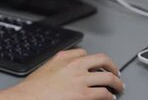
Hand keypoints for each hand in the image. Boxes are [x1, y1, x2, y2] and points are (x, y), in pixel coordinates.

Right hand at [0, 49, 123, 99]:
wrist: (29, 98)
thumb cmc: (34, 88)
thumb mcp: (46, 69)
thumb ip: (59, 66)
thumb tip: (68, 72)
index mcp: (64, 57)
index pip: (84, 53)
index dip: (93, 60)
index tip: (96, 65)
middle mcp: (75, 65)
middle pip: (102, 59)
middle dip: (112, 66)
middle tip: (115, 72)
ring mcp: (81, 79)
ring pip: (108, 76)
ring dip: (116, 82)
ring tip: (118, 87)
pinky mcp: (84, 95)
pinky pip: (104, 93)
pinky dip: (109, 96)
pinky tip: (109, 97)